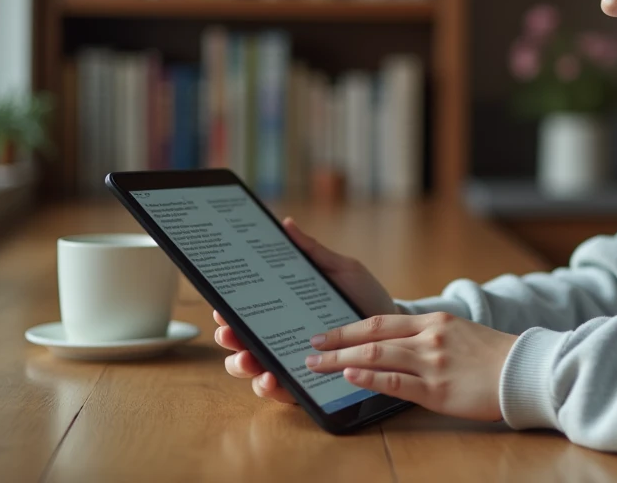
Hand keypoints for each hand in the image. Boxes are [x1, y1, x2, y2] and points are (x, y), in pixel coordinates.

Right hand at [214, 216, 399, 404]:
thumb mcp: (340, 270)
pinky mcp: (307, 385)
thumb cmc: (363, 295)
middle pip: (241, 342)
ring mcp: (291, 363)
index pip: (246, 311)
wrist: (395, 327)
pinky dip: (270, 387)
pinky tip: (272, 379)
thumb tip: (286, 224)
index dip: (228, 310)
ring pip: (253, 371)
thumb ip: (313, 252)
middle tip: (229, 332)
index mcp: (283, 309)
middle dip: (229, 339)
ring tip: (250, 359)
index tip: (222, 305)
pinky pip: (282, 392)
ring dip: (243, 366)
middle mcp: (280, 337)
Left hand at [304, 312, 518, 421]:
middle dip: (336, 341)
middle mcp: (429, 337)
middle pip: (372, 334)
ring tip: (317, 365)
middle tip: (309, 348)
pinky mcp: (437, 390)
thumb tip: (398, 345)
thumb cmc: (493, 356)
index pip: (380, 320)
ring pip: (377, 354)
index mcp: (434, 322)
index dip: (348, 327)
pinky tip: (350, 375)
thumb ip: (429, 337)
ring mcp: (432, 363)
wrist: (524, 371)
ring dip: (341, 359)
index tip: (324, 334)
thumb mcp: (459, 335)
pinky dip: (368, 376)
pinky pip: (396, 381)